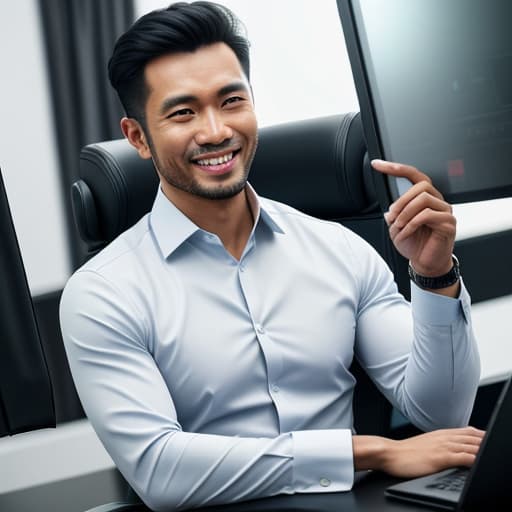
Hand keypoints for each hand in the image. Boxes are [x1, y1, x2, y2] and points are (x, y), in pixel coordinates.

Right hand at [353, 427, 484, 478]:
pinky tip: (480, 460)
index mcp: (441, 434)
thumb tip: (451, 447)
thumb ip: (440, 442)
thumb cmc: (405, 451)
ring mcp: (442, 446)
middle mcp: (444, 437)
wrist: (389, 453)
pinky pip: (462, 457)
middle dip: (487, 440)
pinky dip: (474, 458)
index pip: (468, 431)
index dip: (483, 435)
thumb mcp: (425, 443)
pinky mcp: (440, 457)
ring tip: (494, 451)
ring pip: (471, 445)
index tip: (492, 439)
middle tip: (499, 444)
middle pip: (473, 437)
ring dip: (484, 448)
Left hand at [371, 159, 455, 277]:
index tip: (377, 164)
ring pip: (424, 199)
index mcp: (425, 198)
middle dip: (402, 200)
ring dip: (405, 213)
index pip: (413, 176)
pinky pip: (427, 216)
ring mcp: (445, 211)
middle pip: (421, 185)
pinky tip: (405, 233)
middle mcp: (437, 201)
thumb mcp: (396, 226)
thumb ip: (394, 213)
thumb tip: (390, 208)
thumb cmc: (413, 244)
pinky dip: (411, 224)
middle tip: (392, 216)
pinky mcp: (448, 223)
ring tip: (398, 226)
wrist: (424, 263)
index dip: (396, 168)